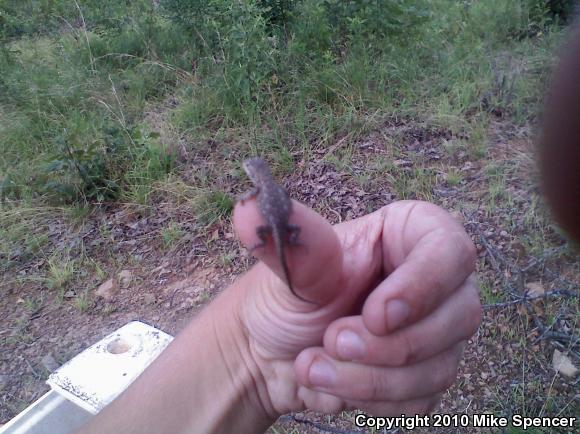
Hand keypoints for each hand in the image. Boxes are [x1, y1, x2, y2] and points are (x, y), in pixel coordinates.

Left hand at [233, 199, 480, 416]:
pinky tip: (334, 384)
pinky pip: (423, 399)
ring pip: (439, 366)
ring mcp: (435, 330)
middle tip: (330, 341)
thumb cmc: (282, 298)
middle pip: (458, 316)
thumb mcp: (290, 270)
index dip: (423, 287)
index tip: (376, 315)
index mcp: (408, 236)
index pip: (451, 252)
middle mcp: (432, 282)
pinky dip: (374, 399)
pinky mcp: (426, 373)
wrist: (268, 354)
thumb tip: (251, 205)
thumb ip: (292, 243)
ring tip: (313, 365)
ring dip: (371, 378)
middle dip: (388, 345)